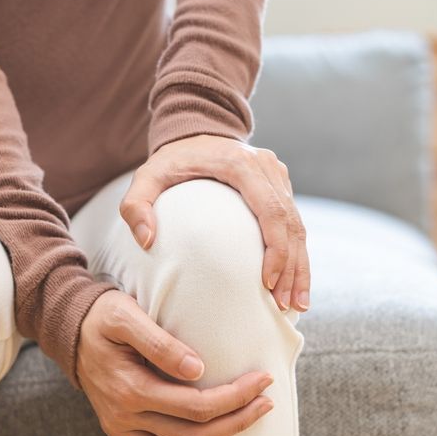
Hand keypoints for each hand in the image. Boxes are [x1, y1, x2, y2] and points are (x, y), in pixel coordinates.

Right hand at [77, 289, 274, 435]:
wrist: (68, 327)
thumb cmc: (102, 316)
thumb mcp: (127, 316)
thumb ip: (161, 343)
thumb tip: (198, 370)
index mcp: (132, 388)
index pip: (196, 404)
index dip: (234, 396)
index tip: (262, 382)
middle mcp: (125, 415)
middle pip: (191, 433)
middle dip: (235, 423)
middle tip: (267, 406)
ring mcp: (119, 427)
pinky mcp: (115, 431)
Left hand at [120, 134, 310, 311]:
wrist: (195, 128)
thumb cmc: (170, 159)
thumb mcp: (145, 177)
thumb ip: (136, 206)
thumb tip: (146, 241)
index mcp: (241, 165)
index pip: (270, 211)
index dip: (276, 250)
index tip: (268, 283)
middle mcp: (267, 167)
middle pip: (291, 223)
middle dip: (292, 268)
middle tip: (286, 306)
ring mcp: (278, 175)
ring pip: (298, 226)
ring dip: (300, 267)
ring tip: (296, 305)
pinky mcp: (281, 185)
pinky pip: (294, 223)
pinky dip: (297, 255)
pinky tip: (293, 284)